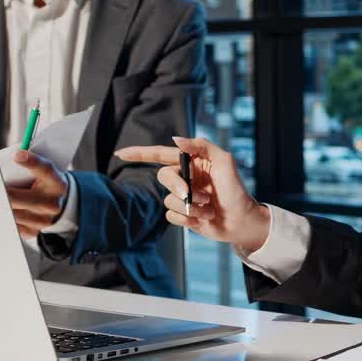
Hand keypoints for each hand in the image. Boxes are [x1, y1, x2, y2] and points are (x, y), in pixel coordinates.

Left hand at [5, 150, 69, 239]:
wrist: (58, 206)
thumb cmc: (44, 183)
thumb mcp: (44, 173)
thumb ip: (29, 168)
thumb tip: (2, 164)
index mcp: (57, 183)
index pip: (45, 170)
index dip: (32, 162)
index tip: (17, 155)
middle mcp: (52, 203)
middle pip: (14, 196)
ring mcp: (43, 220)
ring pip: (7, 211)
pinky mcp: (32, 232)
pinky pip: (8, 223)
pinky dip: (1, 215)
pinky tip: (0, 209)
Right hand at [115, 136, 270, 253]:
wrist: (241, 221)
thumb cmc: (236, 190)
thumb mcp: (224, 162)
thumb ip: (201, 146)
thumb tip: (175, 139)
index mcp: (193, 162)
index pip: (161, 154)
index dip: (140, 154)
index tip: (120, 154)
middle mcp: (186, 178)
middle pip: (163, 177)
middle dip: (178, 186)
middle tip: (195, 194)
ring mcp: (184, 197)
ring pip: (168, 200)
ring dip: (189, 206)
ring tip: (208, 207)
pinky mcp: (184, 215)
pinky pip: (171, 216)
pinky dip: (187, 218)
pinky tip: (203, 219)